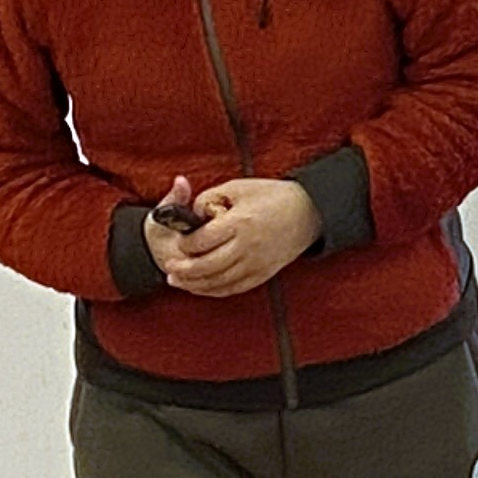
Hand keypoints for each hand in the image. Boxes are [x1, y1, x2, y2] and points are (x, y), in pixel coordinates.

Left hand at [160, 177, 323, 299]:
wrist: (308, 211)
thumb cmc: (272, 195)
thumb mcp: (238, 187)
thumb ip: (210, 198)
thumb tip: (192, 214)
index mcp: (239, 223)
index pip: (202, 240)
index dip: (184, 243)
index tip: (179, 240)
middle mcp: (247, 247)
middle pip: (206, 266)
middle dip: (183, 268)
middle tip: (169, 266)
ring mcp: (256, 263)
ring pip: (218, 282)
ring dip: (195, 283)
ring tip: (178, 280)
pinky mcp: (263, 274)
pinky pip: (234, 288)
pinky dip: (215, 290)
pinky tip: (202, 287)